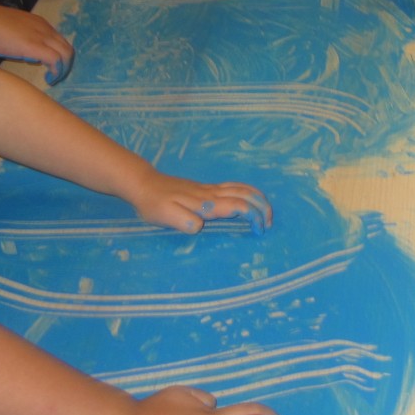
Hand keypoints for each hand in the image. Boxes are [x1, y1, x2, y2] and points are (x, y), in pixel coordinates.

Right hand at [0, 0, 75, 85]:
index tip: (49, 65)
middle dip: (64, 63)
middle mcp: (44, 28)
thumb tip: (23, 51)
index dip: (56, 53)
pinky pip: (57, 60)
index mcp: (38, 22)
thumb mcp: (11, 30)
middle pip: (66, 47)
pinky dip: (57, 71)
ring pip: (66, 54)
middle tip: (55, 75)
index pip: (58, 39)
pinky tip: (49, 78)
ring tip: (53, 79)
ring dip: (63, 69)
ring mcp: (41, 37)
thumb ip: (20, 38)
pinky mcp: (36, 47)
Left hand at [128, 173, 271, 235]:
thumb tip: (200, 225)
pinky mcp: (205, 188)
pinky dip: (247, 191)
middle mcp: (211, 194)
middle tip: (270, 223)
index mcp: (206, 204)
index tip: (260, 230)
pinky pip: (233, 186)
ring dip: (257, 198)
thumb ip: (183, 221)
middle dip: (262, 207)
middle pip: (245, 195)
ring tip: (266, 210)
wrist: (144, 184)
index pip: (238, 206)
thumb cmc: (154, 204)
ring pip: (241, 188)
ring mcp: (209, 189)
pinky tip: (249, 198)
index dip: (253, 216)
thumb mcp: (165, 216)